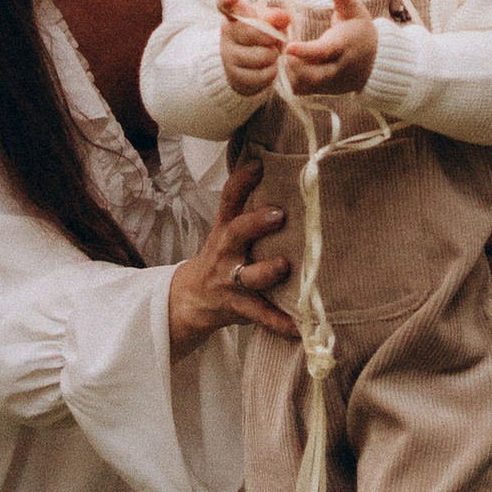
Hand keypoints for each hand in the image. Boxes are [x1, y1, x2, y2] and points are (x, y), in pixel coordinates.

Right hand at [167, 159, 293, 356]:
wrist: (192, 298)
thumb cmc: (222, 255)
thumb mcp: (227, 228)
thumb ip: (248, 205)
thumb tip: (279, 167)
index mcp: (225, 229)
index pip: (229, 199)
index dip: (241, 180)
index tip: (258, 164)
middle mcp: (226, 252)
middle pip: (237, 232)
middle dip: (256, 223)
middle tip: (279, 214)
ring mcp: (231, 280)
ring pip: (249, 275)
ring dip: (267, 271)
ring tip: (284, 266)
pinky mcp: (239, 307)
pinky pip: (260, 315)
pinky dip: (279, 322)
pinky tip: (299, 327)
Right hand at [216, 0, 287, 100]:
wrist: (246, 67)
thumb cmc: (259, 37)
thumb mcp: (267, 22)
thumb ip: (276, 17)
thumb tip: (285, 17)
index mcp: (234, 16)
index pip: (225, 4)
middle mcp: (227, 35)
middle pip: (254, 32)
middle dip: (272, 36)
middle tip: (274, 38)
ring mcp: (228, 57)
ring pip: (262, 56)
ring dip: (273, 55)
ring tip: (271, 53)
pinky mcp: (235, 77)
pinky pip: (262, 75)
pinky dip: (271, 71)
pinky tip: (268, 67)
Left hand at [283, 0, 377, 100]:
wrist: (375, 61)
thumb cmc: (360, 32)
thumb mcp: (356, 11)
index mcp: (344, 47)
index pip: (324, 52)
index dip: (306, 51)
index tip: (289, 47)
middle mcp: (338, 68)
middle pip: (313, 75)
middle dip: (294, 65)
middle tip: (281, 50)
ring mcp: (331, 83)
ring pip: (306, 85)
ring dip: (291, 73)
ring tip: (282, 56)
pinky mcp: (324, 90)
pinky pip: (304, 91)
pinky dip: (292, 81)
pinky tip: (287, 66)